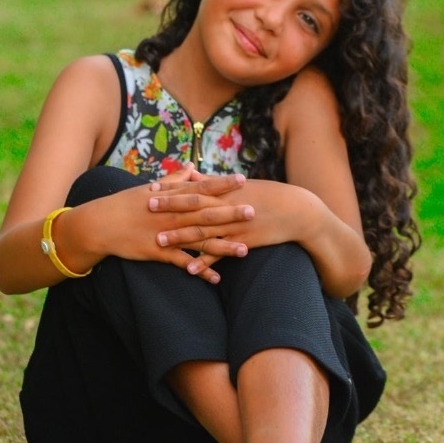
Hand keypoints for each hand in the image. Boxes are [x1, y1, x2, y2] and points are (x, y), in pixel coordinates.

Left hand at [148, 178, 315, 274]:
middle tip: (146, 209)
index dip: (171, 190)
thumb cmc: (268, 195)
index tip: (151, 188)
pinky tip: (189, 269)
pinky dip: (205, 262)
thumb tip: (192, 173)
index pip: (193, 189)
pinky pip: (220, 254)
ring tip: (159, 241)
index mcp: (225, 192)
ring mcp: (234, 226)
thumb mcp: (241, 185)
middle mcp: (227, 207)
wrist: (296, 211)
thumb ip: (213, 182)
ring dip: (180, 237)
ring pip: (203, 232)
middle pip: (193, 208)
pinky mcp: (243, 242)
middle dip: (169, 209)